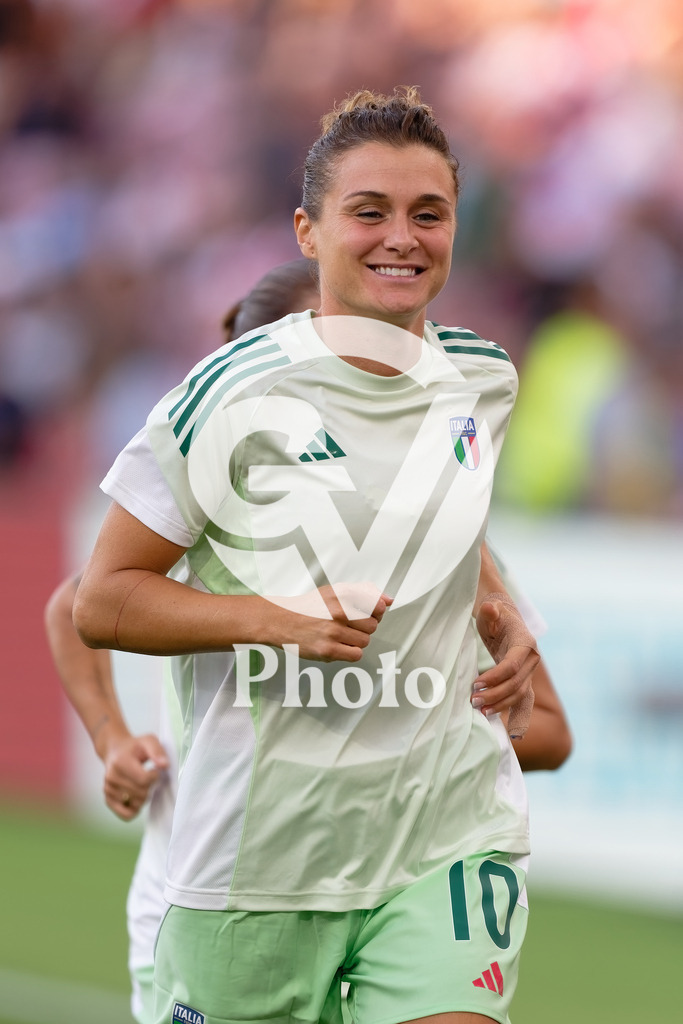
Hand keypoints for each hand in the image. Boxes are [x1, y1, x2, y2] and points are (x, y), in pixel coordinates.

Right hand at [101, 731, 169, 820]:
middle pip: (141, 793)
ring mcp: (108, 790)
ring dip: (144, 797)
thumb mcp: (148, 741)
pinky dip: (135, 809)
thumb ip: (158, 751)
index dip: (155, 776)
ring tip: (141, 784)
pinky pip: (126, 815)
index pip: (144, 780)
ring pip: (136, 805)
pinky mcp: (108, 799)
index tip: (154, 770)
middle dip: (150, 786)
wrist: (115, 751)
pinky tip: (137, 797)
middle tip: (148, 777)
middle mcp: (111, 777)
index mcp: (120, 762)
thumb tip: (165, 766)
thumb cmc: (135, 747)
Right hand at [271, 582, 392, 662]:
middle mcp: (339, 611)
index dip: (374, 612)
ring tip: (340, 635)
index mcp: (343, 594)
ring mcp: (333, 632)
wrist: (282, 621)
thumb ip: (365, 592)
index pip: (378, 606)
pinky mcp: (328, 650)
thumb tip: (389, 601)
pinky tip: (338, 645)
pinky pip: (356, 655)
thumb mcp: (336, 591)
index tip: (364, 613)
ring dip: (356, 640)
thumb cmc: (311, 607)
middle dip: (364, 627)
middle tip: (347, 625)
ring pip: (365, 641)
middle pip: (373, 625)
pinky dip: (350, 652)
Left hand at [473, 593, 538, 737]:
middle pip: (516, 684)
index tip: (477, 684)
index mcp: (526, 645)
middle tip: (474, 701)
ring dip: (500, 705)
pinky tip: (498, 720)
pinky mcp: (522, 680)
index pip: (512, 666)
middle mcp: (531, 660)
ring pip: (518, 695)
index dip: (495, 677)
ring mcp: (528, 672)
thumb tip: (490, 608)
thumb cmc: (495, 615)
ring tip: (480, 711)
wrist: (504, 618)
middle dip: (495, 695)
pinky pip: (520, 699)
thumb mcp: (491, 611)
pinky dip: (511, 711)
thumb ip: (491, 611)